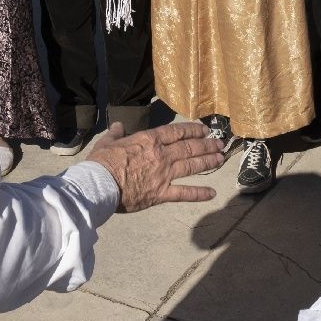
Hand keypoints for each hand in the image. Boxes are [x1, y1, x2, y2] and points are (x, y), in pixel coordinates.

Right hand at [87, 121, 225, 212]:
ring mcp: (163, 174)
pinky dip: (199, 194)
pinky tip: (212, 193)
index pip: (176, 132)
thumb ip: (116, 133)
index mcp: (149, 140)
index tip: (204, 129)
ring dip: (208, 161)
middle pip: (189, 147)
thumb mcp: (107, 142)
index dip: (193, 130)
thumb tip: (118, 126)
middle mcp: (161, 155)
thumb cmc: (101, 163)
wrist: (99, 185)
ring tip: (220, 159)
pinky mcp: (161, 193)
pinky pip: (184, 193)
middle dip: (206, 145)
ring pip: (191, 166)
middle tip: (219, 143)